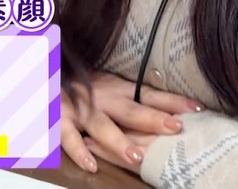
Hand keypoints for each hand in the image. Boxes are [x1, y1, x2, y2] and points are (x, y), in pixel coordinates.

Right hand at [60, 71, 202, 174]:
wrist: (40, 70)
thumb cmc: (77, 82)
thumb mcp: (106, 82)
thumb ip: (130, 96)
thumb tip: (170, 110)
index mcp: (116, 87)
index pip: (149, 93)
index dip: (173, 101)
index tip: (197, 109)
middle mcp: (102, 97)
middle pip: (131, 109)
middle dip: (153, 119)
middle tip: (175, 128)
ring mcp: (81, 109)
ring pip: (102, 126)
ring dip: (119, 141)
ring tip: (136, 158)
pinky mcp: (59, 120)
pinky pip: (69, 138)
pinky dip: (79, 152)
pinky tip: (91, 165)